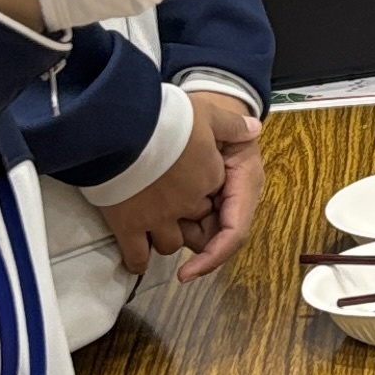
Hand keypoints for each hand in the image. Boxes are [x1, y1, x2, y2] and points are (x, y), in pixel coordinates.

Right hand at [99, 123, 229, 266]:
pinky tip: (136, 257)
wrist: (120, 125)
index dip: (211, 201)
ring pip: (169, 244)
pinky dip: (138, 260)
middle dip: (189, 220)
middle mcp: (187, 204)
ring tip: (153, 223)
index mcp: (210, 178)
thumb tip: (254, 130)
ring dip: (166, 237)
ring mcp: (157, 219)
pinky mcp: (128, 226)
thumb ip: (231, 125)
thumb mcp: (205, 114)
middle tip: (174, 204)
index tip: (202, 198)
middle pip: (195, 225)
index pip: (218, 201)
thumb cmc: (165, 118)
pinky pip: (138, 256)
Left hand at [173, 92, 263, 281]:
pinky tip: (157, 207)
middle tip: (163, 218)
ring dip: (179, 229)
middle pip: (214, 239)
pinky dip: (174, 223)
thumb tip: (252, 128)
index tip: (185, 273)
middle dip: (189, 238)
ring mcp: (217, 204)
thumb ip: (233, 126)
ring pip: (199, 236)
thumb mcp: (220, 118)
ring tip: (160, 203)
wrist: (207, 112)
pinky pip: (188, 226)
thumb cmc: (212, 116)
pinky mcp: (202, 205)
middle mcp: (235, 200)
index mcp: (245, 183)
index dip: (213, 255)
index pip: (235, 230)